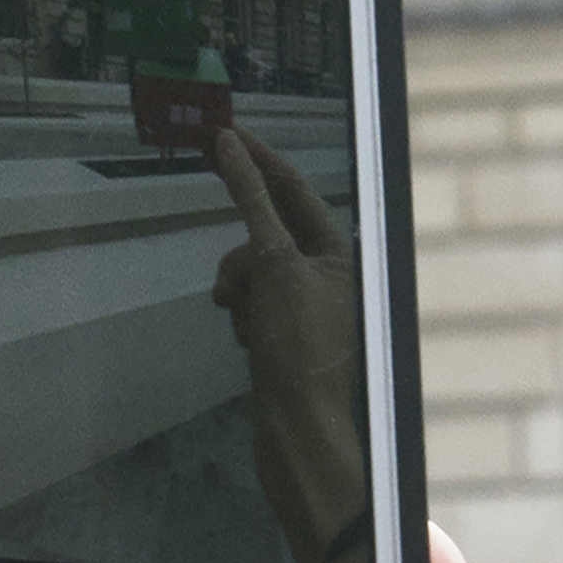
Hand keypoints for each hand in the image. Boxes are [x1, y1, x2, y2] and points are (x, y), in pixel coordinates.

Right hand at [208, 126, 371, 562]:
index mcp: (340, 250)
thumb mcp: (273, 263)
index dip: (256, 160)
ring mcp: (304, 303)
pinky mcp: (283, 332)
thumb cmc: (297, 347)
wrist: (297, 429)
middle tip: (234, 287)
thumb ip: (250, 200)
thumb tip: (230, 145)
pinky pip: (249, 303)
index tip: (222, 133)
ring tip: (247, 325)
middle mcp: (327, 272)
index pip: (293, 188)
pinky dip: (242, 317)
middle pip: (265, 233)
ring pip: (251, 269)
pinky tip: (251, 344)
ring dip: (241, 290)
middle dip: (244, 258)